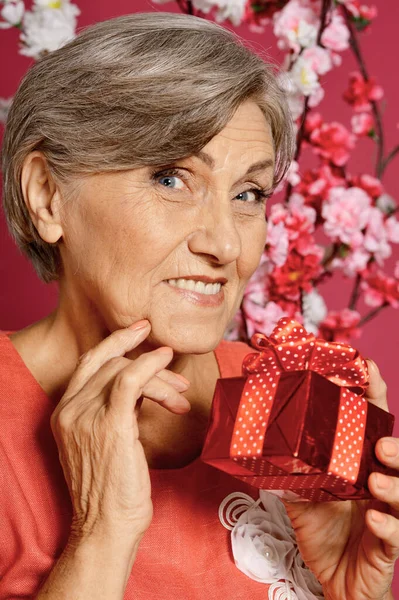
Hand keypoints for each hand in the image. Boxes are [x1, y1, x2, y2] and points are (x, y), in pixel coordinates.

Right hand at [50, 320, 190, 543]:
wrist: (107, 526)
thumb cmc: (112, 488)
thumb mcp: (102, 441)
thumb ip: (112, 409)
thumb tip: (142, 384)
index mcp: (63, 412)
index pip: (88, 362)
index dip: (115, 341)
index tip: (141, 330)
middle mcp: (69, 410)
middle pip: (112, 364)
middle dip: (150, 366)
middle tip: (177, 380)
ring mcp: (87, 416)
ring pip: (126, 371)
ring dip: (160, 377)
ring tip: (179, 397)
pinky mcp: (110, 424)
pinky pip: (131, 379)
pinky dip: (151, 366)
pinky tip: (167, 363)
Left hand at [282, 359, 397, 599]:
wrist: (334, 578)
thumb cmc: (323, 531)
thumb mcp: (300, 496)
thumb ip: (288, 470)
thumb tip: (257, 440)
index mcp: (358, 466)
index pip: (372, 425)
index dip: (374, 396)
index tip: (368, 367)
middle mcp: (378, 485)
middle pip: (397, 458)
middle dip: (394, 447)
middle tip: (380, 443)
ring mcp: (388, 515)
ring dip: (394, 484)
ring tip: (374, 478)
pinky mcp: (388, 547)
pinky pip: (396, 535)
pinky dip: (388, 526)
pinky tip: (374, 518)